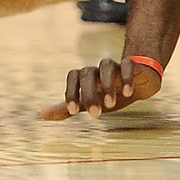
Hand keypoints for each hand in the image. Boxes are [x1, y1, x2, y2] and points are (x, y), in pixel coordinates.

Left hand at [41, 57, 162, 119]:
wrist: (137, 84)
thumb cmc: (108, 94)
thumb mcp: (87, 103)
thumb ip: (66, 108)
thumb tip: (42, 114)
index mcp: (85, 76)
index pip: (72, 77)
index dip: (70, 93)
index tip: (74, 112)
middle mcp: (97, 69)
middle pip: (87, 73)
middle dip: (89, 94)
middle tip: (96, 115)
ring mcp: (114, 66)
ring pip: (106, 66)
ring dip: (107, 85)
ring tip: (111, 105)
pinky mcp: (132, 65)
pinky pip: (127, 64)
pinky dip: (126, 77)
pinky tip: (127, 93)